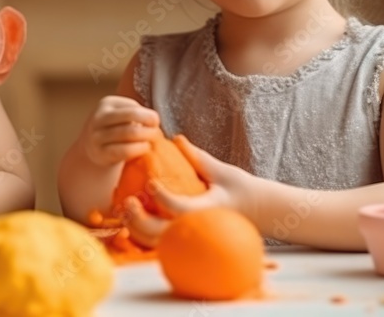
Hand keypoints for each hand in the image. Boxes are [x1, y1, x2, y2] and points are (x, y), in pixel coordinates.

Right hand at [83, 96, 161, 166]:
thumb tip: (155, 121)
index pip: (133, 106)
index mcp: (106, 103)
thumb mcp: (120, 116)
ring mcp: (97, 136)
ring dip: (146, 137)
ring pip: (129, 133)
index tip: (156, 122)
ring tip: (153, 141)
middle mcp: (99, 117)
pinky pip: (124, 150)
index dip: (149, 115)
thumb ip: (135, 114)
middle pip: (131, 116)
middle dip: (149, 123)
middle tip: (158, 132)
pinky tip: (145, 149)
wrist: (92, 149)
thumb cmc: (114, 129)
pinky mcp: (99, 153)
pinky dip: (139, 149)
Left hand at [125, 135, 257, 247]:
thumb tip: (177, 138)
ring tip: (126, 209)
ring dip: (137, 230)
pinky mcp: (185, 240)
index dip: (163, 198)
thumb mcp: (222, 171)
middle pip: (164, 234)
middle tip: (130, 201)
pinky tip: (130, 221)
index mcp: (208, 210)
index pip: (181, 210)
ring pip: (158, 244)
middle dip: (141, 221)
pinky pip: (159, 245)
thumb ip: (198, 158)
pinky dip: (141, 237)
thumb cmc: (240, 188)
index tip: (150, 182)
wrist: (257, 211)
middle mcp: (198, 228)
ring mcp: (191, 237)